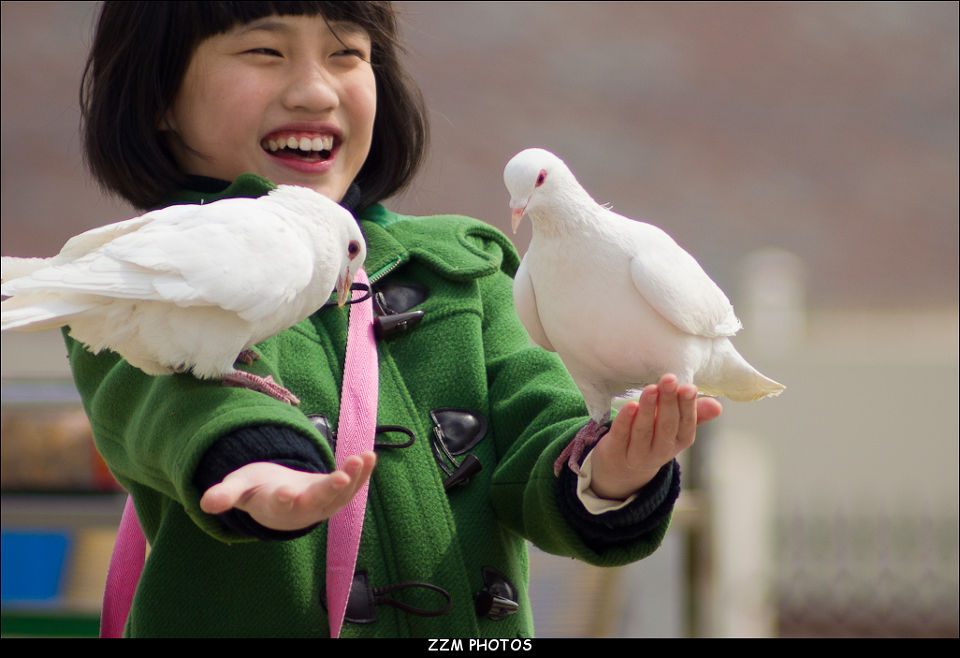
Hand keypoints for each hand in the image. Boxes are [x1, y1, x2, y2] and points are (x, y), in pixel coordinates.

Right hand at [199, 451, 376, 530]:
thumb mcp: (239, 488)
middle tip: (342, 477)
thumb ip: (226, 495)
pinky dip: (363, 472)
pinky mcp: (338, 494)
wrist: (280, 501)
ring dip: (354, 477)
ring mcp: (324, 502)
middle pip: (318, 501)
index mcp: (277, 505)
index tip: (287, 493)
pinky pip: (353, 485)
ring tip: (363, 457)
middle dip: (330, 489)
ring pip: (341, 494)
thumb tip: (205, 504)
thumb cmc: (257, 489)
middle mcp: (303, 507)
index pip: (281, 504)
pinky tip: (371, 456)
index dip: (285, 499)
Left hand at [588, 374, 721, 499]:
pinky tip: (630, 405)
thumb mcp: (675, 427)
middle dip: (669, 402)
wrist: (621, 467)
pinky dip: (625, 420)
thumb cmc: (652, 437)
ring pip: (644, 431)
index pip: (686, 424)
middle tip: (669, 379)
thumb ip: (694, 413)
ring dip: (648, 409)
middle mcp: (661, 450)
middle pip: (666, 426)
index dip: (688, 406)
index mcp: (679, 441)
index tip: (688, 387)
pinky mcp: (616, 451)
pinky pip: (621, 435)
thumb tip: (718, 406)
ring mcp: (637, 454)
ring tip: (651, 389)